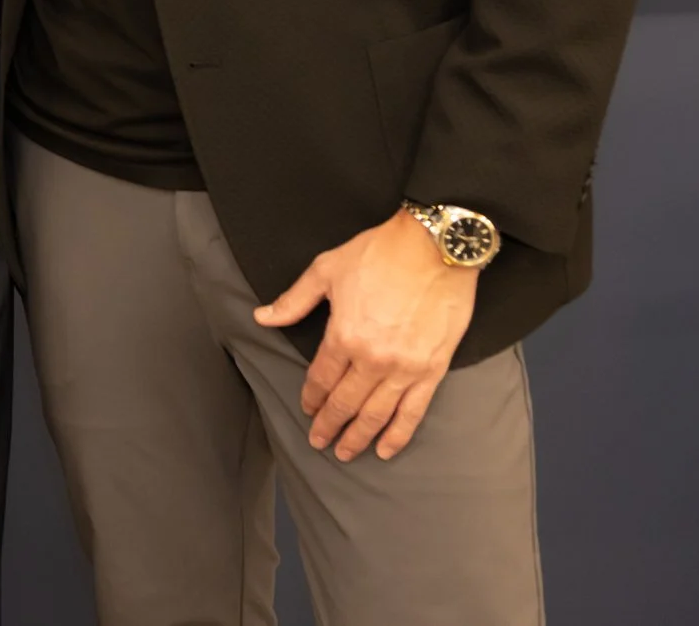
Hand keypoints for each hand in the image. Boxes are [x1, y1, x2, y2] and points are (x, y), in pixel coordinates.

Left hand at [254, 210, 478, 462]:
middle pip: (345, 403)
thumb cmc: (380, 254)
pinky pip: (413, 411)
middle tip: (319, 441)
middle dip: (329, 425)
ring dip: (358, 437)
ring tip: (346, 453)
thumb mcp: (327, 270)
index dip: (311, 398)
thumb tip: (263, 317)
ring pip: (376, 414)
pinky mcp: (433, 369)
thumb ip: (294, 300)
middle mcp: (373, 359)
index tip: (306, 410)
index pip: (321, 379)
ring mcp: (405, 368)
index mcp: (344, 336)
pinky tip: (386, 449)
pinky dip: (399, 435)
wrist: (435, 246)